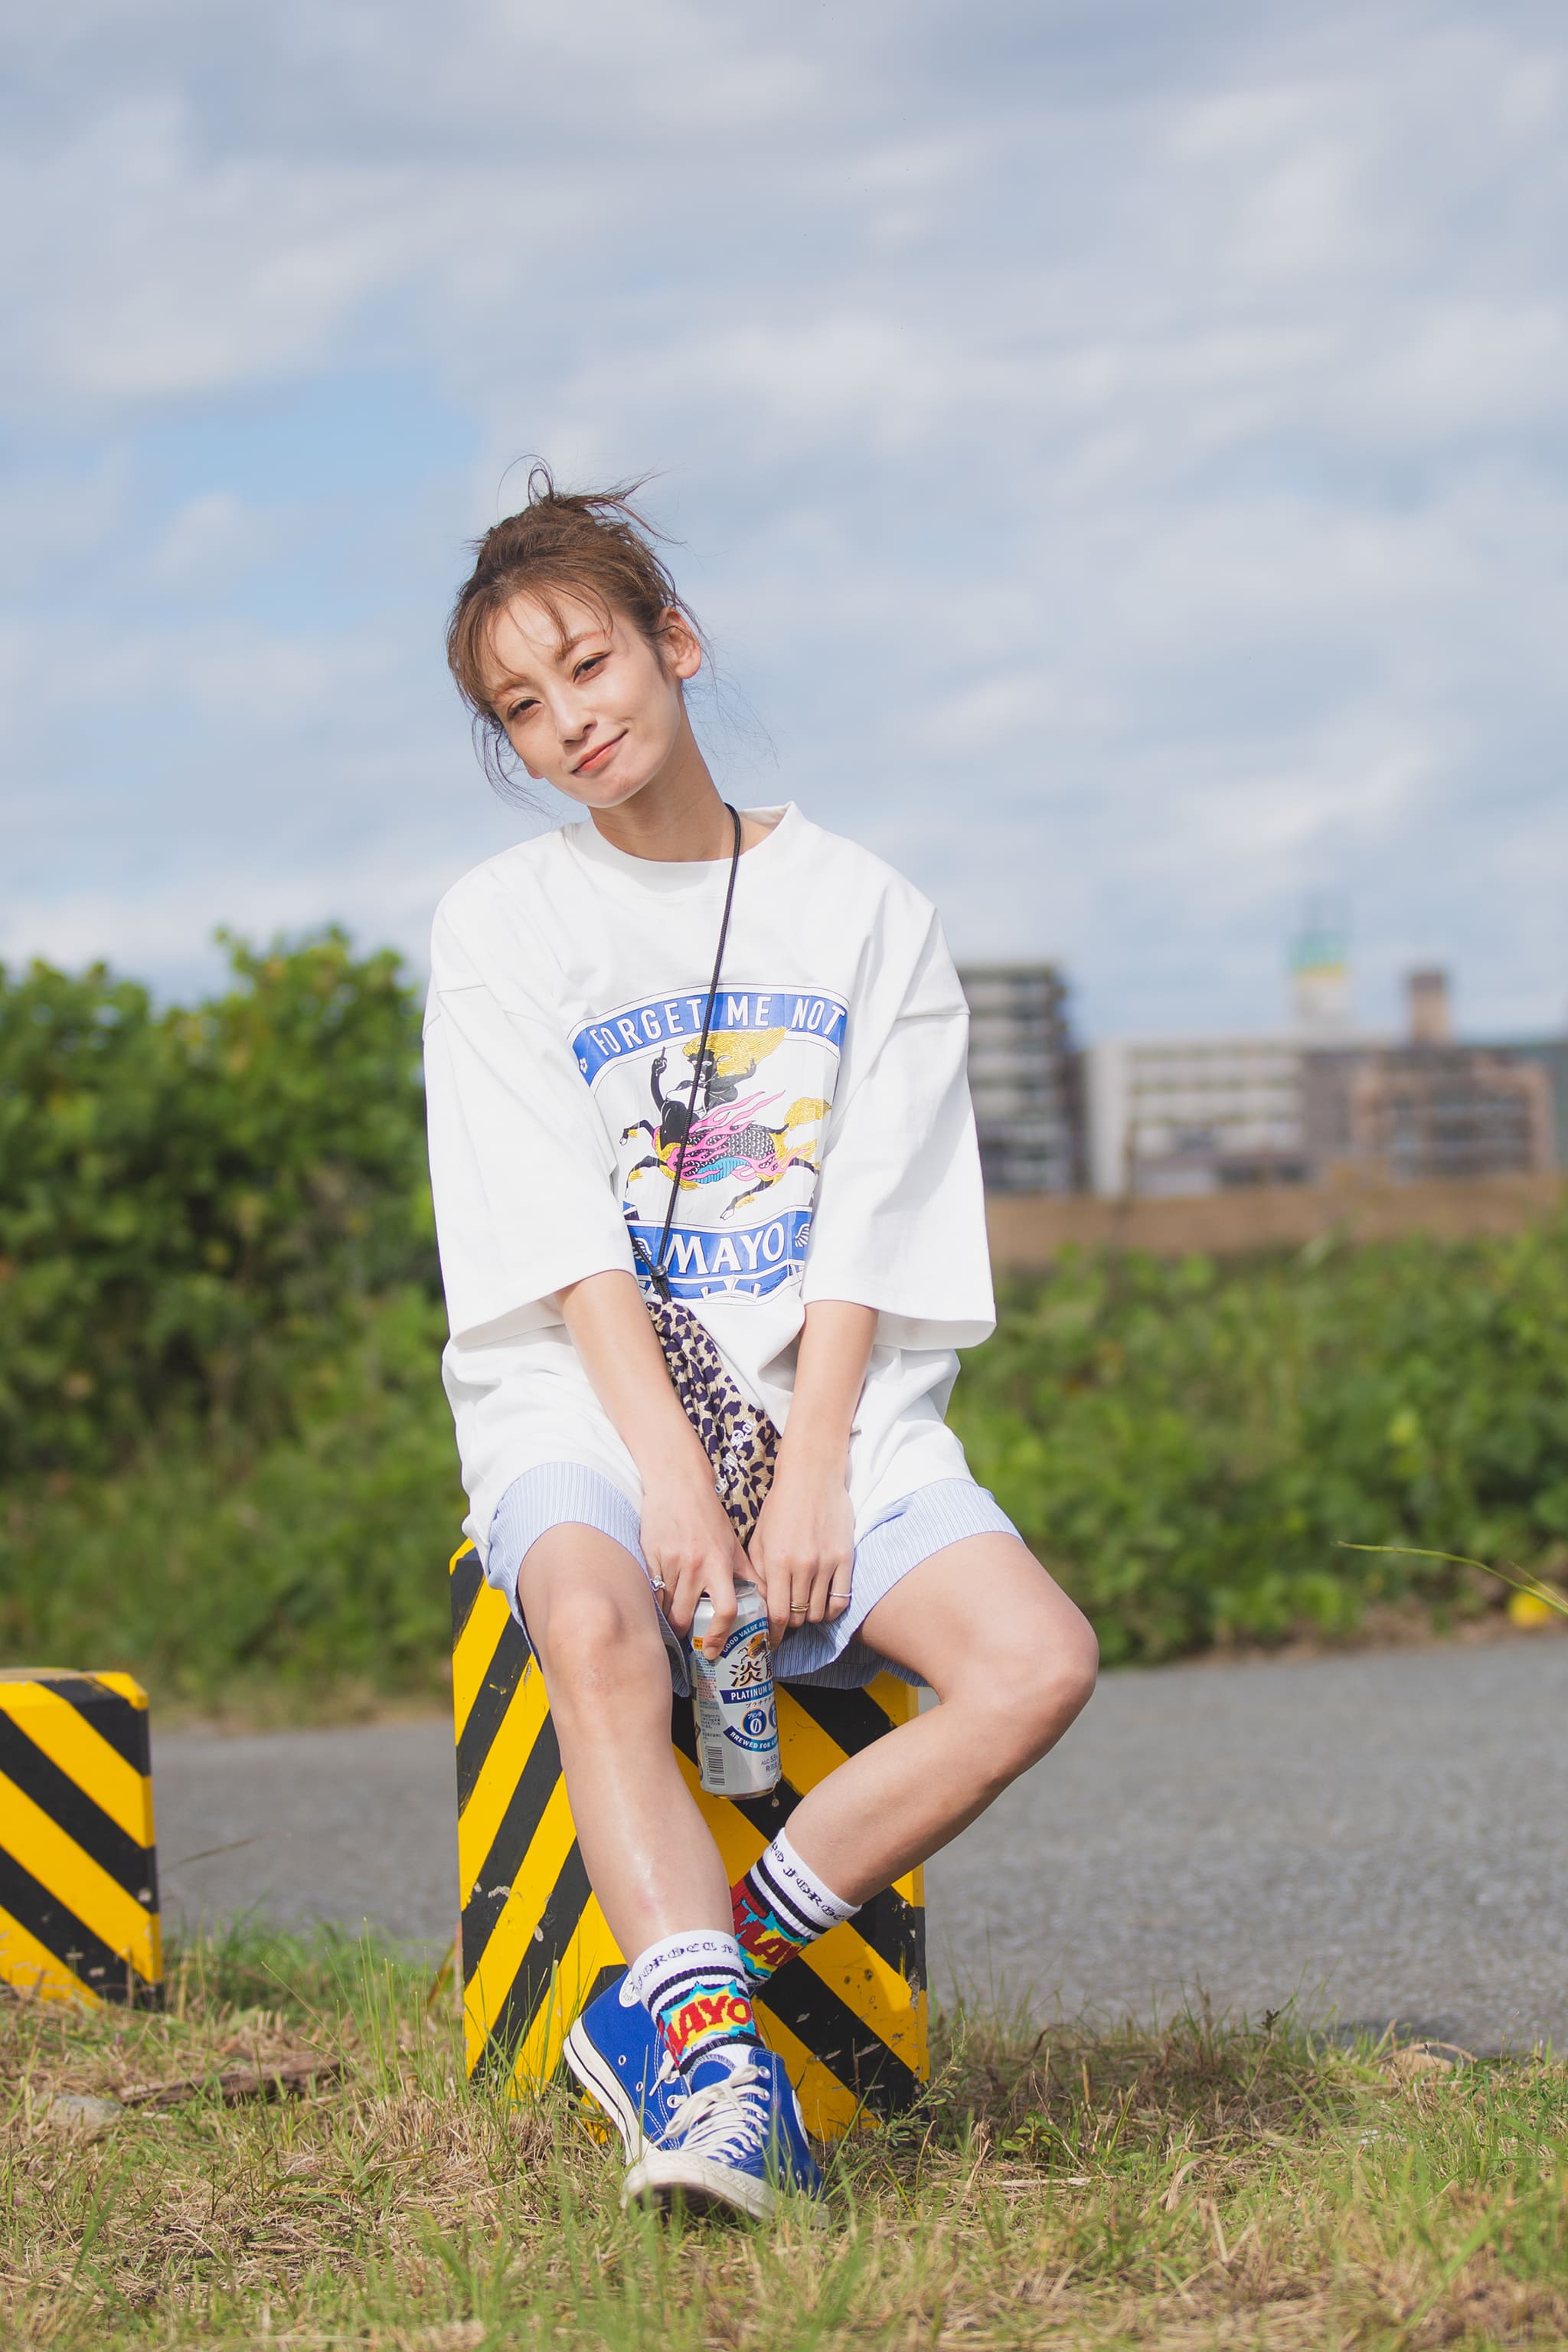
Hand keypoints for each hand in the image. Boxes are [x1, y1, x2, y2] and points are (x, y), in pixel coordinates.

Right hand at [640, 1463, 751, 1657]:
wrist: (678, 1484)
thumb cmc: (708, 1516)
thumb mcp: (733, 1544)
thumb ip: (747, 1573)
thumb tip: (763, 1600)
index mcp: (720, 1563)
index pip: (726, 1609)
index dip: (720, 1634)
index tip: (713, 1649)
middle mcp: (696, 1565)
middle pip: (686, 1615)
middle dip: (684, 1632)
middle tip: (685, 1636)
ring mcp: (670, 1561)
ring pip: (665, 1606)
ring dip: (667, 1618)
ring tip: (671, 1619)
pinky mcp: (650, 1555)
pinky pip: (650, 1589)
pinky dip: (654, 1599)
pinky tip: (657, 1600)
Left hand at [748, 1467, 854, 1648]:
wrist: (812, 1477)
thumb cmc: (781, 1506)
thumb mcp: (759, 1538)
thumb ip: (759, 1573)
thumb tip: (760, 1603)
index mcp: (777, 1562)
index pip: (776, 1614)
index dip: (773, 1633)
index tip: (770, 1640)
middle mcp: (803, 1566)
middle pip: (798, 1617)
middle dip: (790, 1625)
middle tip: (786, 1622)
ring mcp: (827, 1564)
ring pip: (819, 1612)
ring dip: (809, 1616)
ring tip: (803, 1609)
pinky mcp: (846, 1559)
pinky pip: (841, 1600)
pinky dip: (831, 1609)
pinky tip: (823, 1604)